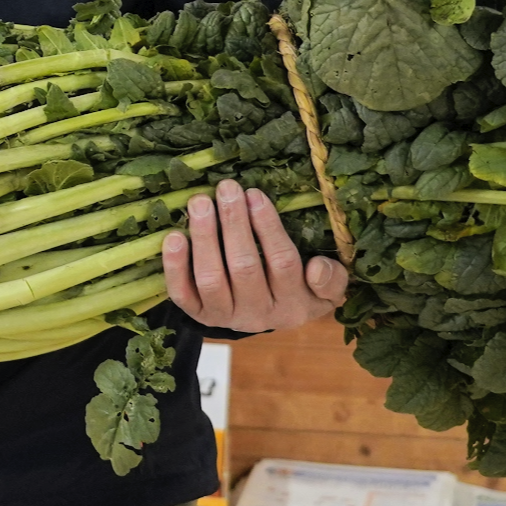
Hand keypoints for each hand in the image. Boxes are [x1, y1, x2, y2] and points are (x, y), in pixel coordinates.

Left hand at [163, 179, 349, 333]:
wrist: (267, 316)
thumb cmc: (298, 289)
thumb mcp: (325, 290)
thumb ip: (332, 280)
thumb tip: (316, 267)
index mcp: (293, 305)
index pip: (283, 264)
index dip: (268, 228)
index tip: (255, 194)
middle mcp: (258, 315)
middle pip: (244, 268)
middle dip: (234, 224)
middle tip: (226, 188)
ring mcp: (225, 317)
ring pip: (211, 279)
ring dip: (204, 238)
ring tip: (200, 202)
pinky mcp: (198, 315)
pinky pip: (183, 294)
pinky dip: (175, 266)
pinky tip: (173, 237)